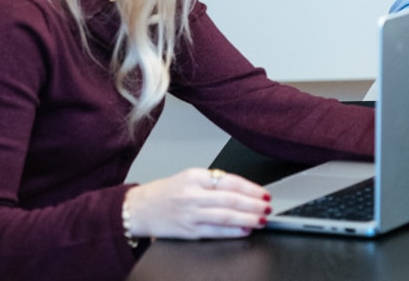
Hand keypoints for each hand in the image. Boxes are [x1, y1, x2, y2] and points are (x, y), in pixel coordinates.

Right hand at [126, 168, 271, 239]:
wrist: (140, 208)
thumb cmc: (167, 192)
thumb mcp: (190, 177)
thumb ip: (214, 182)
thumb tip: (243, 190)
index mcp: (196, 176)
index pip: (230, 181)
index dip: (251, 188)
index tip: (264, 193)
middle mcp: (193, 195)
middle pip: (230, 199)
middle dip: (253, 204)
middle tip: (268, 207)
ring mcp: (190, 214)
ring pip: (225, 216)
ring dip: (247, 218)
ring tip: (262, 219)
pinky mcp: (188, 232)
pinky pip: (214, 232)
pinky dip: (232, 232)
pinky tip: (244, 230)